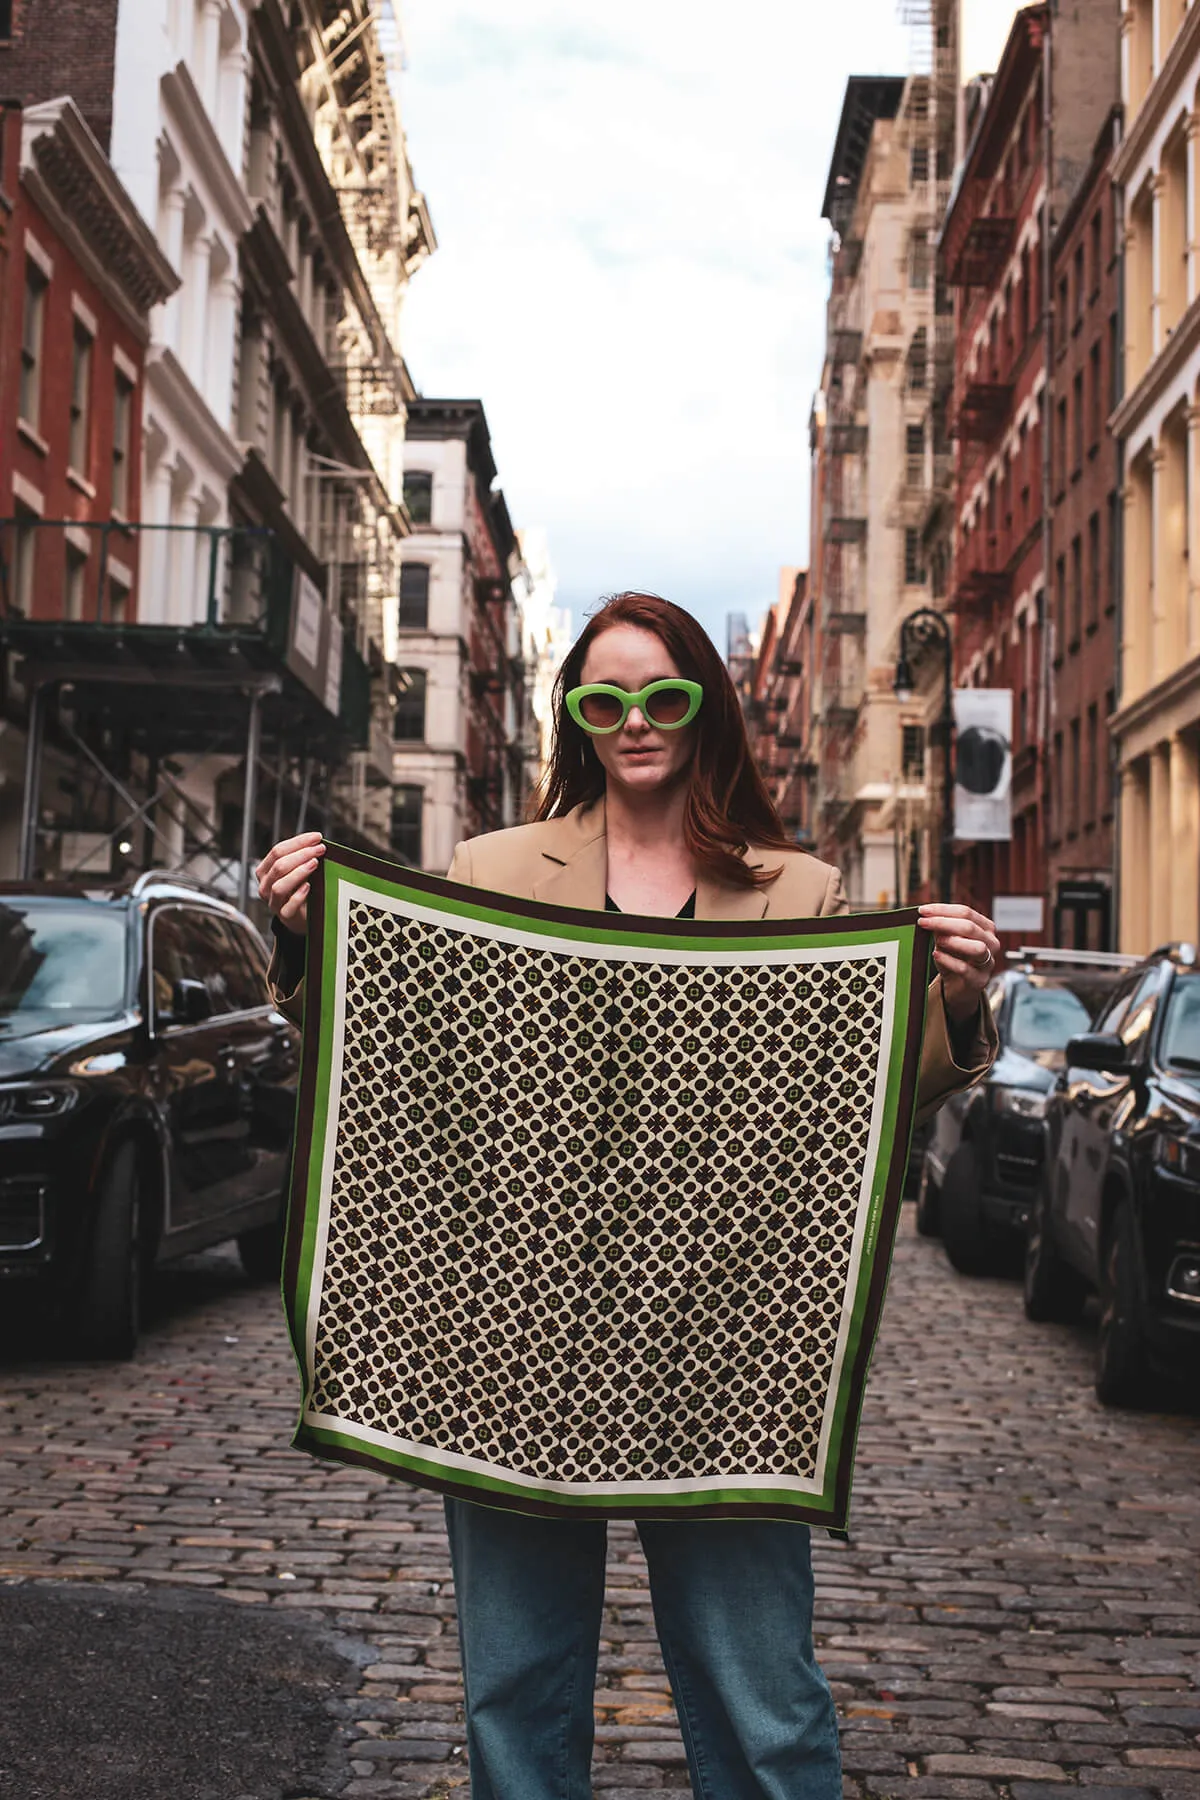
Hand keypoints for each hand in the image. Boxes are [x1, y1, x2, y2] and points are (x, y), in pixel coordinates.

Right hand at [255, 832, 324, 935]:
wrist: (302, 916)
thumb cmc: (300, 889)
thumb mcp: (297, 871)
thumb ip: (301, 858)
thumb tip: (317, 842)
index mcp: (265, 870)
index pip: (277, 851)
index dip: (297, 842)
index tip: (317, 837)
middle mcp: (265, 886)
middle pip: (278, 866)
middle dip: (301, 854)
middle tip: (320, 849)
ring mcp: (273, 902)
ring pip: (279, 886)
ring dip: (299, 872)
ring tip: (315, 864)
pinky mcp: (284, 916)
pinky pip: (289, 906)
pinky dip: (298, 895)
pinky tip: (309, 886)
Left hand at [917, 903, 1000, 1024]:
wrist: (958, 986)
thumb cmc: (954, 959)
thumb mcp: (946, 940)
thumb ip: (941, 929)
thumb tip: (930, 917)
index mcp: (985, 928)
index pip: (966, 912)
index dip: (943, 910)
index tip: (923, 910)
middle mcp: (991, 943)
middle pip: (970, 927)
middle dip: (943, 922)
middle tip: (923, 922)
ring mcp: (988, 962)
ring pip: (977, 947)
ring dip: (954, 941)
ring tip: (937, 940)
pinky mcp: (979, 980)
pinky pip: (965, 969)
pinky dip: (949, 961)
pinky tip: (937, 955)